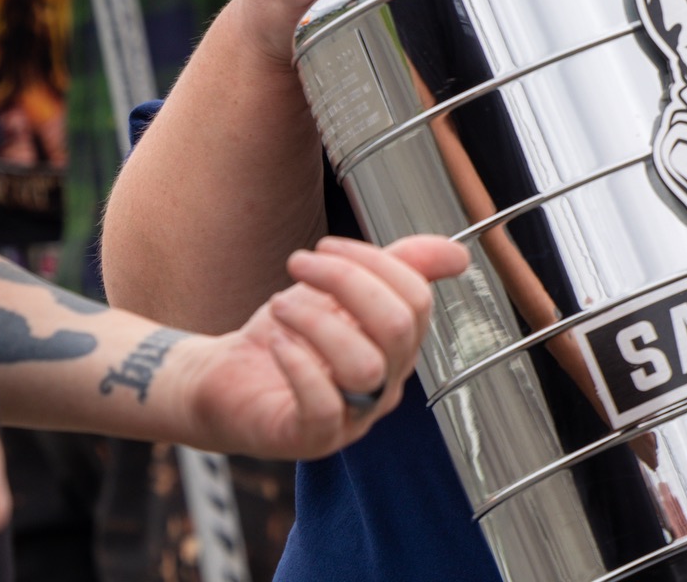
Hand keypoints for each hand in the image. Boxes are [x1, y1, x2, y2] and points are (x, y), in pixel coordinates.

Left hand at [171, 236, 468, 459]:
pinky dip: (299, 364)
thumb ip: (400, 268)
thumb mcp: (343, 291)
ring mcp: (351, 418)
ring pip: (366, 367)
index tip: (324, 247)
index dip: (373, 262)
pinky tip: (276, 340)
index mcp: (398, 349)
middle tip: (299, 263)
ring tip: (280, 303)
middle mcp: (385, 387)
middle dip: (346, 280)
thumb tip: (460, 255)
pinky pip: (323, 407)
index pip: (415, 300)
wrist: (226, 378)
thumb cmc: (290, 334)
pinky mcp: (310, 438)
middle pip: (398, 328)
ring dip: (318, 321)